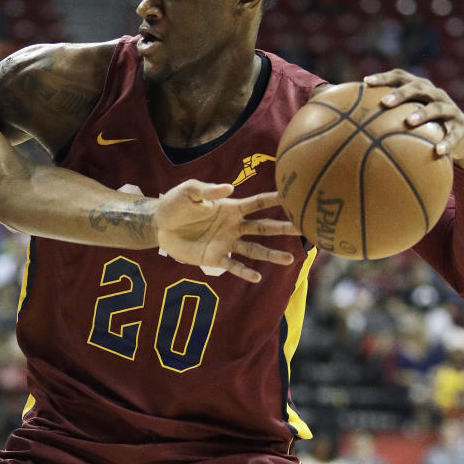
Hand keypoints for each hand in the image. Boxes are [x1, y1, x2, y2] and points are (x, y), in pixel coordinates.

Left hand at [155, 181, 299, 282]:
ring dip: (271, 254)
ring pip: (254, 249)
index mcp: (230, 208)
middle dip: (283, 228)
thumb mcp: (189, 192)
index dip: (274, 200)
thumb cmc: (175, 204)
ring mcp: (226, 243)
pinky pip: (233, 266)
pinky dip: (244, 272)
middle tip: (304, 228)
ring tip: (289, 259)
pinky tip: (257, 277)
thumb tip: (230, 187)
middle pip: (263, 228)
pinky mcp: (214, 258)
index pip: (257, 204)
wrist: (159, 225)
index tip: (294, 196)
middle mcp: (233, 226)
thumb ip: (208, 190)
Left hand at [364, 69, 463, 167]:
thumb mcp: (407, 116)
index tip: (365, 82)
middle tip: (384, 103)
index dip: (384, 77)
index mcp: (419, 88)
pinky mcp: (462, 127)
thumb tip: (348, 116)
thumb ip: (383, 114)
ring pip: (437, 108)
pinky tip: (437, 151)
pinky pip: (454, 134)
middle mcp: (435, 94)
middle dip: (401, 94)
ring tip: (409, 122)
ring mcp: (450, 109)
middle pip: (417, 88)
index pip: (400, 77)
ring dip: (423, 114)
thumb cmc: (425, 126)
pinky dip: (447, 142)